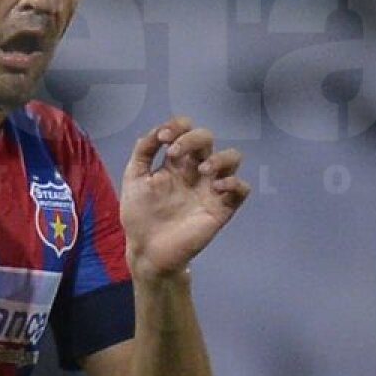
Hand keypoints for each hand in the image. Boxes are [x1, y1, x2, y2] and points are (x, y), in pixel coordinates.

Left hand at [120, 115, 248, 278]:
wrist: (146, 249)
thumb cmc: (139, 214)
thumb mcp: (134, 178)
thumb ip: (143, 151)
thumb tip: (159, 131)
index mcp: (175, 162)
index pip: (186, 130)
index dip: (178, 126)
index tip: (164, 138)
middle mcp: (195, 171)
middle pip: (207, 138)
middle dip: (193, 138)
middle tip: (175, 154)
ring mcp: (209, 188)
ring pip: (233, 158)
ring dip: (220, 158)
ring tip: (203, 170)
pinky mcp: (221, 208)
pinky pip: (241, 189)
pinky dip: (234, 183)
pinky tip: (216, 187)